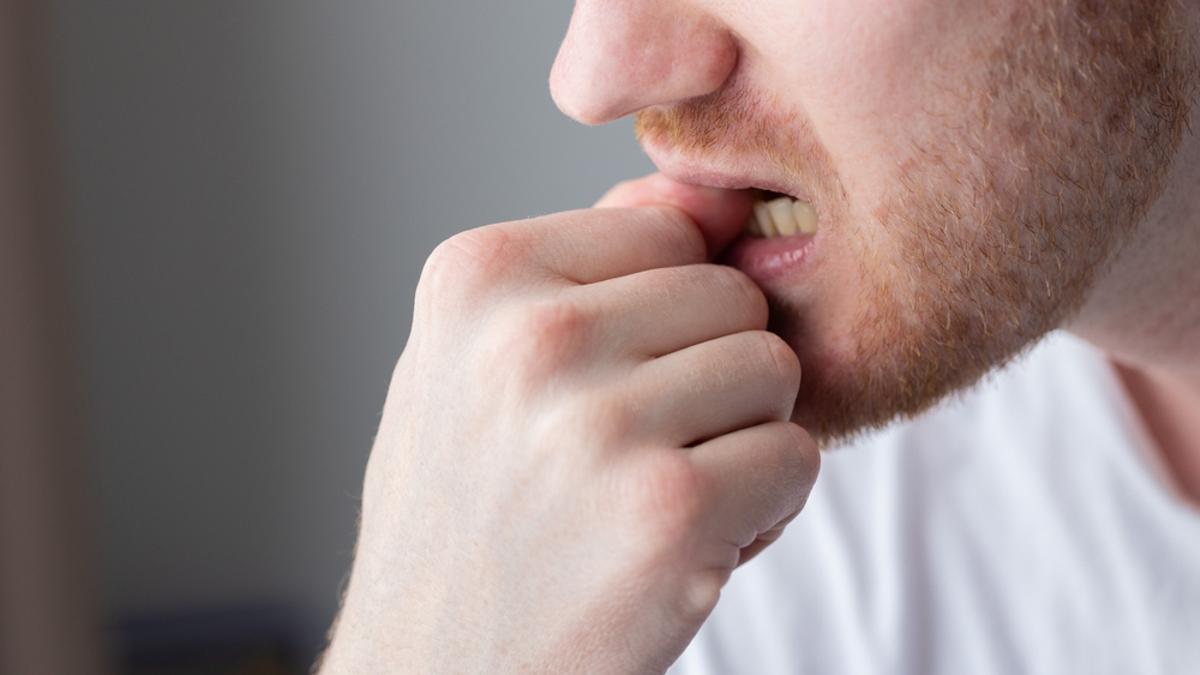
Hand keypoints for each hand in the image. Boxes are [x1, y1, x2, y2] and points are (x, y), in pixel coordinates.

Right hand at [319, 174, 819, 673]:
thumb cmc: (469, 514)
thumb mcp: (481, 363)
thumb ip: (590, 266)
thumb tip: (711, 195)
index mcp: (475, 277)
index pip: (665, 228)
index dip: (665, 314)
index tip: (608, 383)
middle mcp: (528, 337)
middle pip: (730, 294)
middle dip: (709, 376)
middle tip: (631, 456)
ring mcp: (597, 425)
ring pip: (773, 371)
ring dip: (738, 442)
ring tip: (651, 498)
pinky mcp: (667, 514)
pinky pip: (794, 458)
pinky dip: (761, 510)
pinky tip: (680, 548)